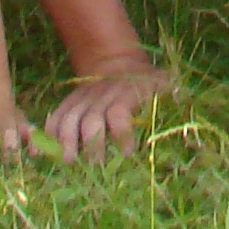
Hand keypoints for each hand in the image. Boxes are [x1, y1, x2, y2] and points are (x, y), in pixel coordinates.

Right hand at [40, 57, 172, 161]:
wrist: (118, 62)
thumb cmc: (149, 82)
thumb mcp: (167, 84)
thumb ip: (175, 98)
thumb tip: (184, 112)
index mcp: (128, 93)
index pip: (119, 111)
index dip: (121, 132)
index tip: (126, 153)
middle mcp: (102, 96)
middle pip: (91, 119)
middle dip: (92, 144)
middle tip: (94, 166)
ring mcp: (83, 99)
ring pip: (69, 118)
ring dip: (66, 140)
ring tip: (68, 161)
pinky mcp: (70, 103)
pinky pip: (55, 116)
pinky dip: (48, 132)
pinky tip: (44, 150)